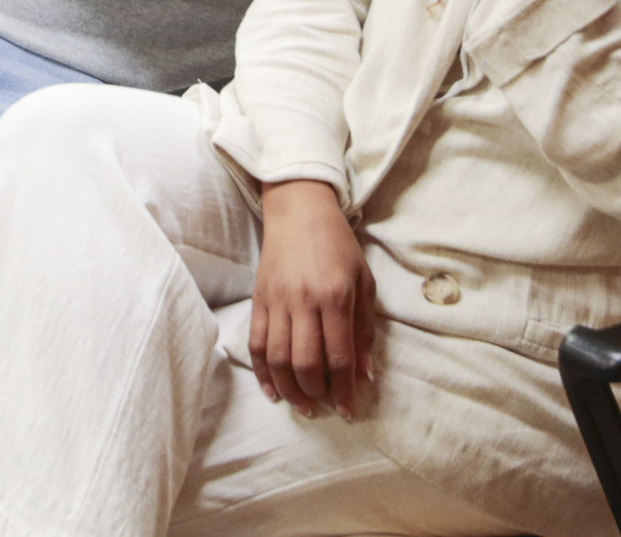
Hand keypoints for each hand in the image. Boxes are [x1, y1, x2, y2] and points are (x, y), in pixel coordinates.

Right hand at [249, 179, 377, 418]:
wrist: (299, 210)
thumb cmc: (338, 245)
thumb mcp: (364, 281)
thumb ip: (365, 329)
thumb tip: (365, 374)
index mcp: (335, 296)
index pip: (339, 356)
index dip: (344, 389)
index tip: (348, 409)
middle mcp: (304, 301)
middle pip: (304, 362)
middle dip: (315, 393)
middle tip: (324, 406)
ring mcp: (277, 300)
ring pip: (277, 358)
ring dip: (289, 389)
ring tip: (301, 404)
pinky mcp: (258, 299)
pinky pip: (256, 343)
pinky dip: (262, 371)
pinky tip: (272, 390)